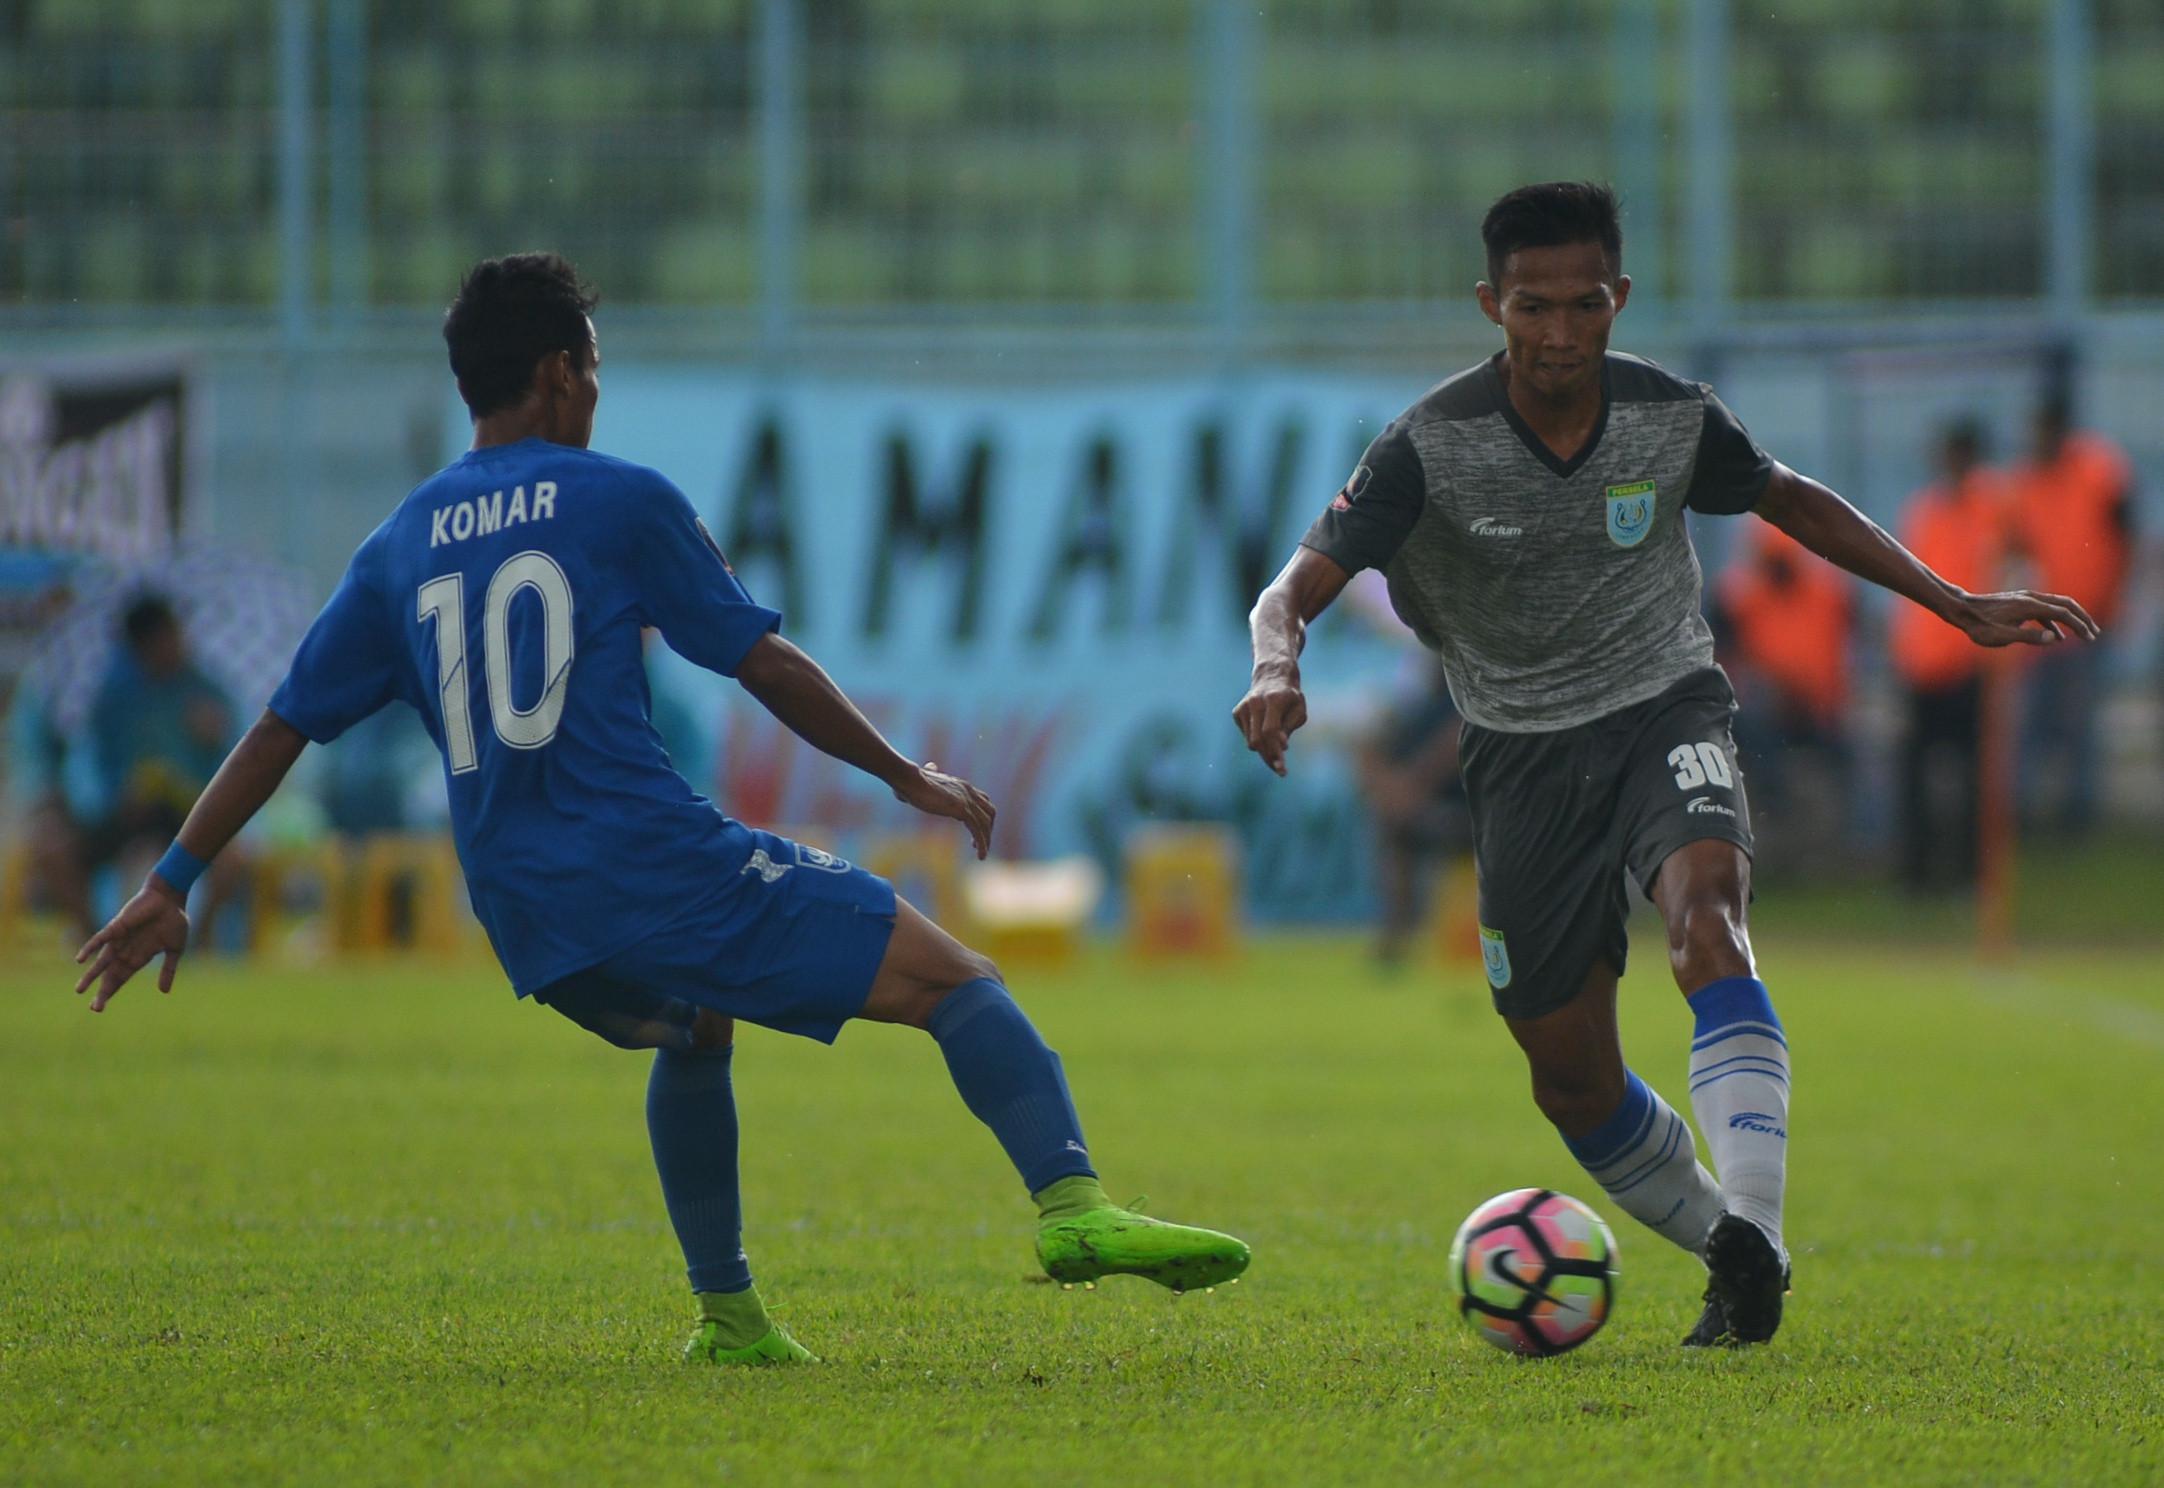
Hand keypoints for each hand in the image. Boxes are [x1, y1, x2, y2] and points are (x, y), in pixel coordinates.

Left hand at [74, 882, 189, 1011]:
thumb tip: (164, 992)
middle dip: (103, 991)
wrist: (171, 898)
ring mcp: (120, 939)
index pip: (121, 978)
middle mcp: (126, 950)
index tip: (99, 1007)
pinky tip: (80, 960)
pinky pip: (100, 939)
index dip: (111, 991)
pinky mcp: (117, 927)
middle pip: (110, 975)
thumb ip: (168, 969)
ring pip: (101, 961)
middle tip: (95, 1008)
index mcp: (139, 957)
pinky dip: (90, 949)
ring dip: (91, 976)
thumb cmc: (174, 920)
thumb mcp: (175, 949)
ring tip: (79, 990)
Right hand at [892, 762, 996, 859]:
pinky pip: (978, 831)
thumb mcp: (925, 775)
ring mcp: (967, 800)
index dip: (982, 816)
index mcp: (962, 785)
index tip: (974, 831)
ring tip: (982, 854)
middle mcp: (968, 791)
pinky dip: (982, 844)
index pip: (982, 800)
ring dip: (986, 840)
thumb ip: (931, 773)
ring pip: (986, 823)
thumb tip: (932, 765)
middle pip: (989, 811)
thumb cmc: (912, 780)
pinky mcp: (962, 810)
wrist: (910, 780)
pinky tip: (980, 856)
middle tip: (980, 844)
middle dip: (988, 829)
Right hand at [1233, 668, 1307, 775]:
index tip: (1282, 769)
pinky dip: (1258, 741)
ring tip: (1277, 755)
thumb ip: (1289, 727)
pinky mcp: (1237, 712)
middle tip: (1280, 770)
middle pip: (1258, 740)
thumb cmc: (1290, 697)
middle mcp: (1255, 702)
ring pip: (1251, 741)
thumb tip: (1282, 746)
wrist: (1271, 677)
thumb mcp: (1299, 710)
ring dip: (1264, 752)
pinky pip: (1247, 736)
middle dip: (1269, 758)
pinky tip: (1265, 732)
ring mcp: (1243, 707)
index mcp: (1273, 700)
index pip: (1270, 731)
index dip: (1276, 751)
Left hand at [1951, 589, 2100, 648]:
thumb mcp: (2002, 637)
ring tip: (2081, 635)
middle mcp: (2031, 598)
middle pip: (2066, 604)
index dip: (2079, 625)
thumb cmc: (1979, 626)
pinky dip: (2054, 622)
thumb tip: (2055, 639)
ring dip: (2071, 619)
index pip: (2063, 614)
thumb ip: (2029, 637)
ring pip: (2056, 606)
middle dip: (2082, 619)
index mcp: (2030, 606)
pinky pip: (2044, 611)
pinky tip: (2055, 636)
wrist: (1961, 610)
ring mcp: (2025, 599)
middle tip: (2094, 633)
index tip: (2090, 638)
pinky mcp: (2019, 603)